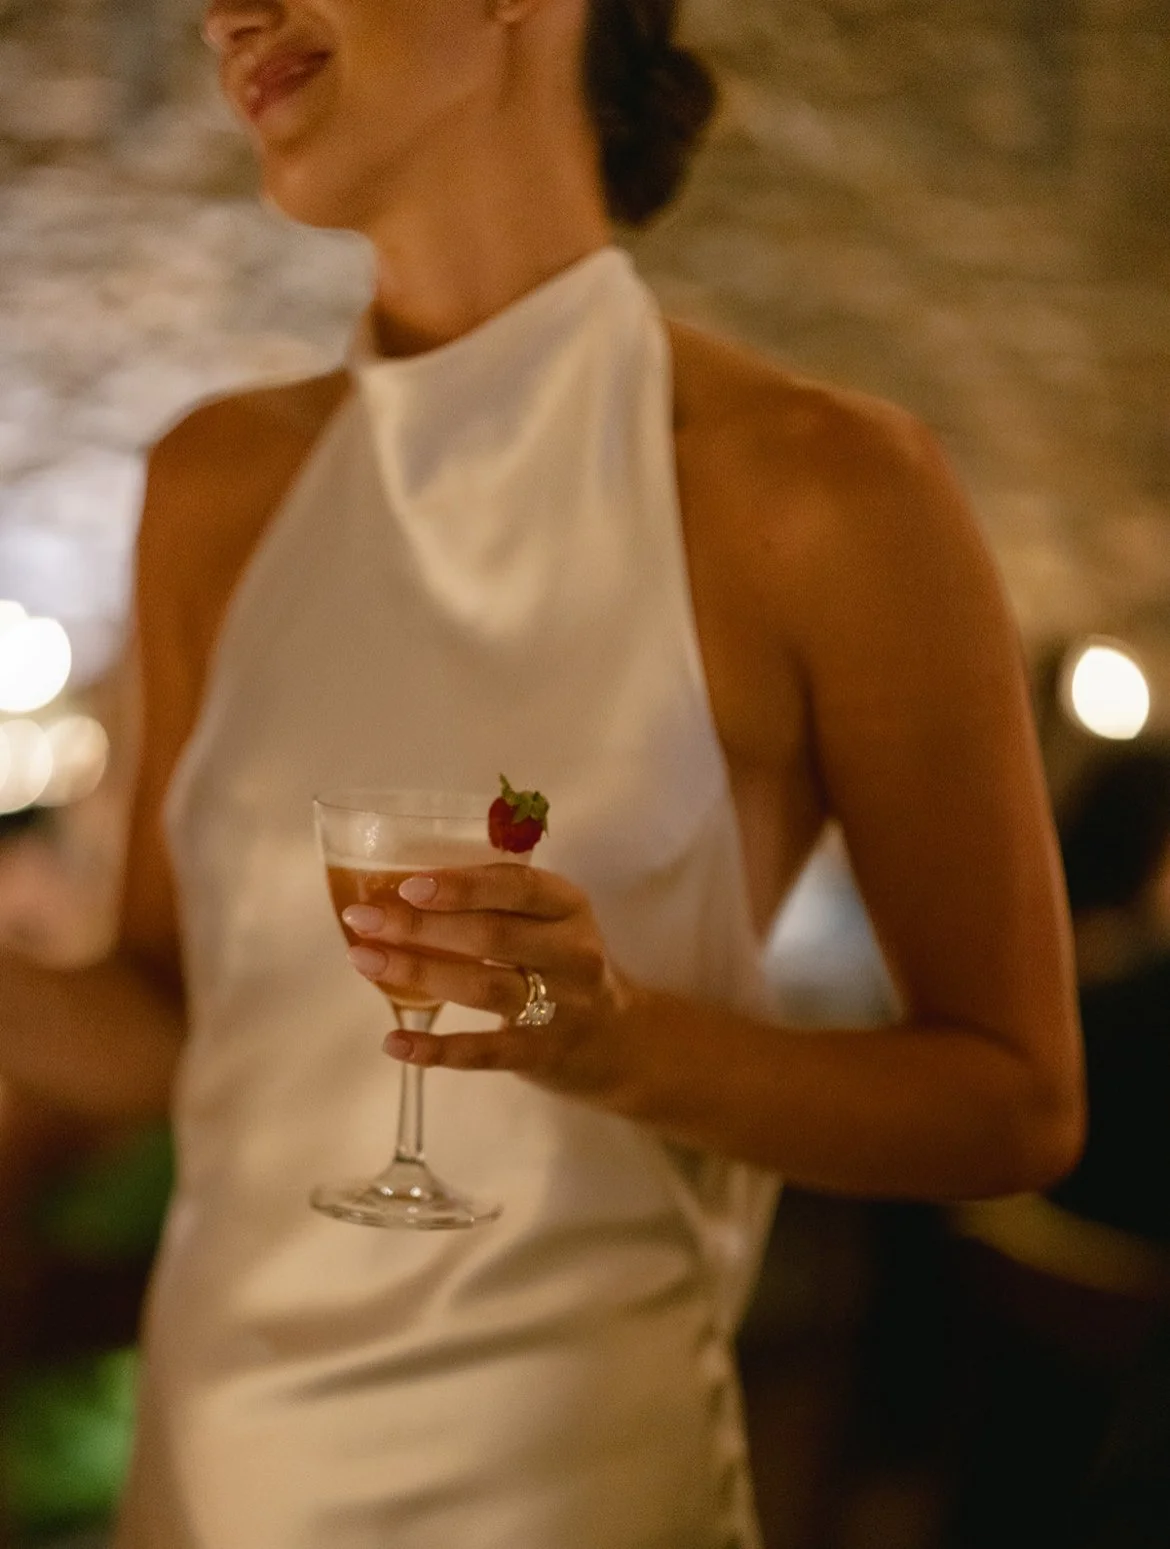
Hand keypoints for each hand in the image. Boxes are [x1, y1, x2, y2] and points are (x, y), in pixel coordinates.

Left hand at [341, 864, 637, 1099]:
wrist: (618, 1039)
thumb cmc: (560, 964)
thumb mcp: (549, 922)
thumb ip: (496, 904)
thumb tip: (399, 891)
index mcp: (569, 906)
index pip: (517, 886)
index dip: (461, 885)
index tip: (407, 885)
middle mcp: (573, 952)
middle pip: (491, 936)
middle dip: (420, 926)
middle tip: (363, 918)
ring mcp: (562, 1006)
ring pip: (483, 987)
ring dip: (418, 972)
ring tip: (364, 961)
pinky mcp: (544, 1053)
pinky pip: (485, 1052)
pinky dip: (437, 1048)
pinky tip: (395, 1042)